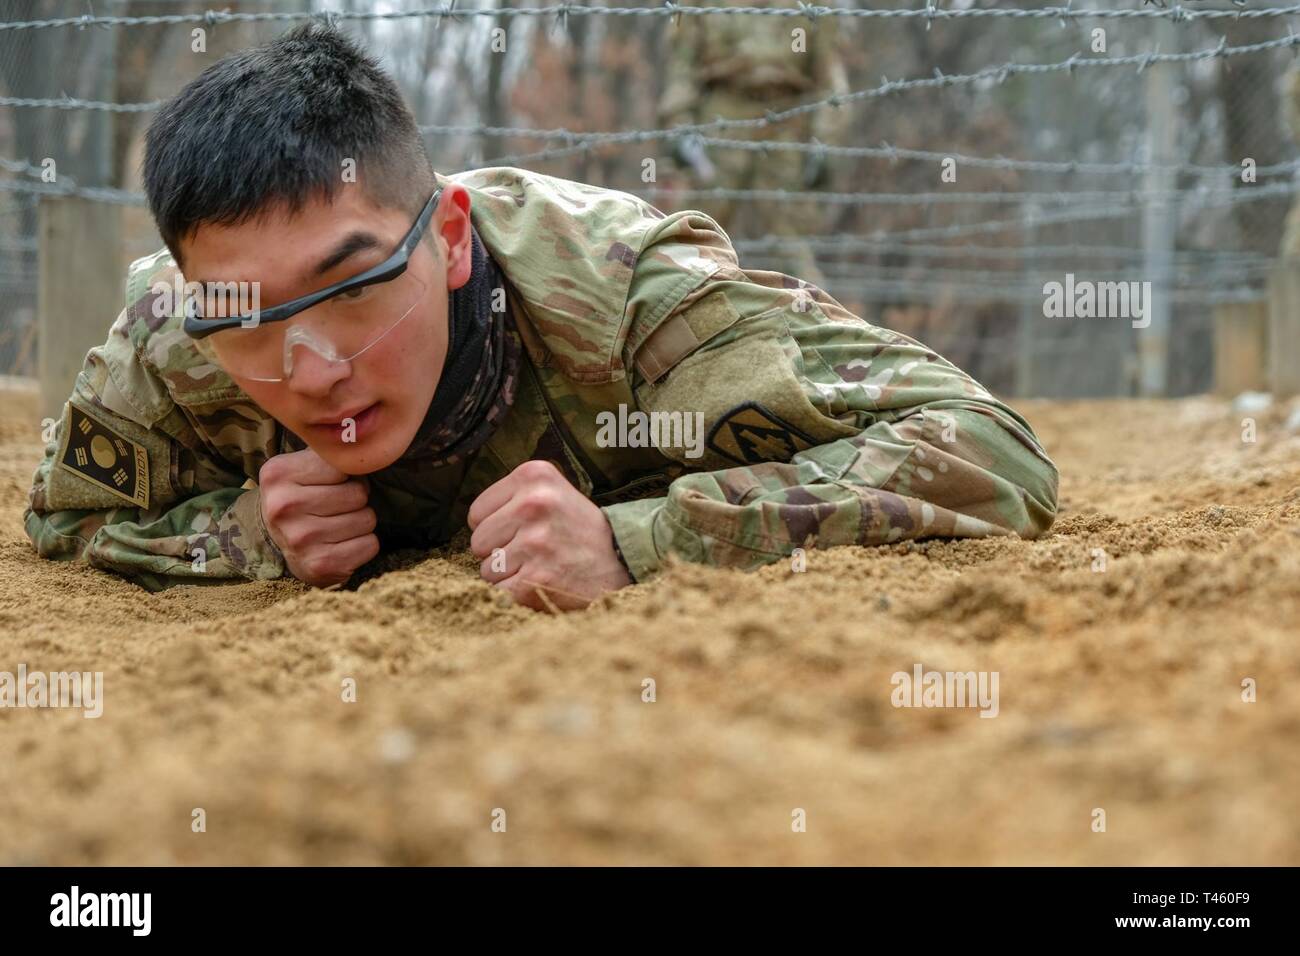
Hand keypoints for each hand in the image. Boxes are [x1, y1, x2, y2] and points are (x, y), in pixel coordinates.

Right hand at [257, 447, 378, 586]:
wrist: (276, 543)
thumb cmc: (300, 496)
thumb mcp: (301, 466)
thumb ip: (327, 451)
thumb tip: (364, 434)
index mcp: (278, 474)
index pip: (343, 465)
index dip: (346, 474)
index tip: (332, 483)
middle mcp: (283, 507)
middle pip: (358, 493)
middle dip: (356, 499)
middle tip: (337, 507)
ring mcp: (300, 539)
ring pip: (367, 519)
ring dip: (361, 522)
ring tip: (338, 524)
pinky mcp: (320, 565)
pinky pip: (369, 545)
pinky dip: (363, 544)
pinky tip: (342, 544)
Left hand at [467, 459, 632, 610]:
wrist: (622, 559)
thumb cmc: (578, 528)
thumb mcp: (551, 490)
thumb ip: (512, 495)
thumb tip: (469, 522)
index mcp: (533, 475)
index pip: (476, 513)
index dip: (495, 527)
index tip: (523, 530)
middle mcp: (533, 504)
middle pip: (478, 542)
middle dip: (499, 552)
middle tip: (534, 551)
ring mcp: (535, 542)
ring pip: (487, 571)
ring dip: (509, 575)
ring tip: (541, 565)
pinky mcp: (536, 578)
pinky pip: (500, 592)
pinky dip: (516, 594)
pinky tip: (541, 583)